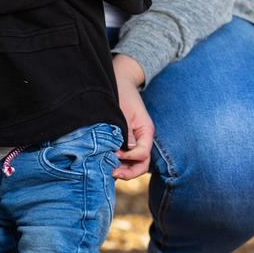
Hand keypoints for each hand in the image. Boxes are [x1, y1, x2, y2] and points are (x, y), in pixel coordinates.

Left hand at [111, 54, 153, 180]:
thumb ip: (125, 130)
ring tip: (108, 171)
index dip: (130, 158)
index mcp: (146, 130)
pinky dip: (120, 163)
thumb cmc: (122, 92)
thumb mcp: (123, 110)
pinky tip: (107, 163)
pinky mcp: (127, 140)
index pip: (143, 153)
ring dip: (124, 169)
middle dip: (129, 172)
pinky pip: (127, 156)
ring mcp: (136, 140)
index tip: (115, 154)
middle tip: (112, 173)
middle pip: (142, 164)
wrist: (121, 80)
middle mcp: (143, 138)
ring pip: (135, 163)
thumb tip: (127, 149)